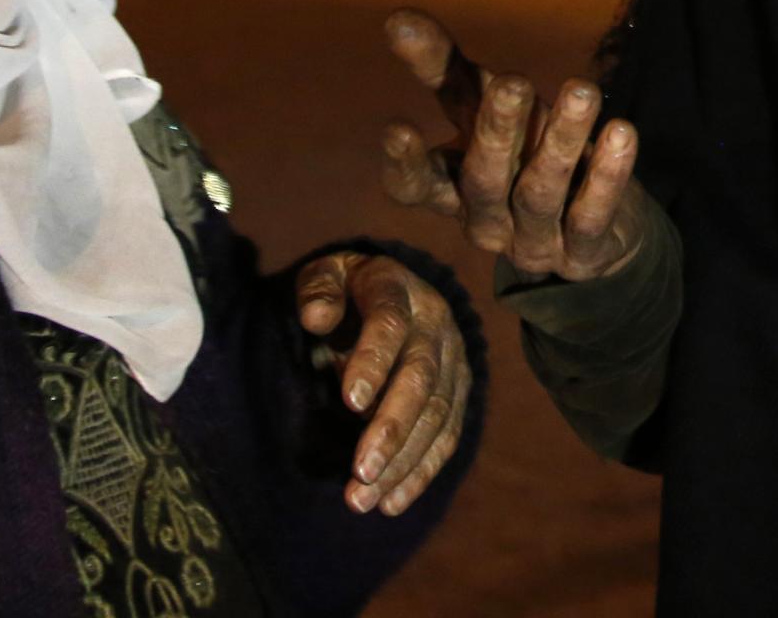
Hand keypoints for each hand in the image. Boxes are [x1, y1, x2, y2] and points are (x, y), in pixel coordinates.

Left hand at [295, 249, 472, 515]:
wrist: (397, 292)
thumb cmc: (347, 290)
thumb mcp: (327, 275)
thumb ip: (318, 291)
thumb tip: (316, 318)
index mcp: (398, 288)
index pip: (390, 324)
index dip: (373, 361)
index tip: (350, 402)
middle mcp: (435, 323)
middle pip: (421, 379)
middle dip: (392, 428)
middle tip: (360, 472)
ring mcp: (454, 358)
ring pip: (437, 415)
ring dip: (403, 462)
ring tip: (363, 499)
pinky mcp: (461, 390)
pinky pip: (448, 436)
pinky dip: (421, 472)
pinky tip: (391, 503)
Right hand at [379, 8, 653, 281]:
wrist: (601, 228)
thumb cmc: (524, 149)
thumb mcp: (483, 110)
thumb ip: (441, 68)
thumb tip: (395, 18)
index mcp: (451, 188)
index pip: (414, 186)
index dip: (405, 163)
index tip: (399, 127)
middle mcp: (484, 220)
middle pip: (483, 180)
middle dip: (497, 130)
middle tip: (515, 82)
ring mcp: (532, 243)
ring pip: (540, 193)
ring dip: (561, 140)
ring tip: (584, 91)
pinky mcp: (583, 255)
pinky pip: (591, 217)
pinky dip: (607, 177)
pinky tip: (622, 133)